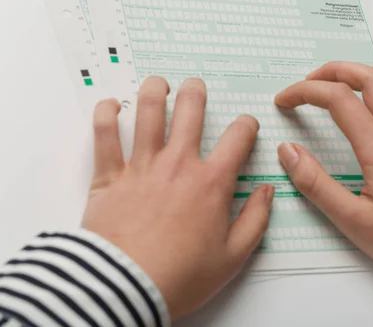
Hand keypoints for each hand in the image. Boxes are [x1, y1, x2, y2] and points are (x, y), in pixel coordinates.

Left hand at [83, 77, 273, 320]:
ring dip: (154, 91)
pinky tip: (110, 105)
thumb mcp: (233, 257)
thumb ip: (256, 220)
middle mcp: (178, 164)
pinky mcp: (109, 176)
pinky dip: (105, 115)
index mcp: (211, 182)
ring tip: (158, 83)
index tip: (245, 126)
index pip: (238, 137)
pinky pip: (104, 136)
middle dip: (195, 92)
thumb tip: (268, 191)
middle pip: (190, 110)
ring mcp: (141, 166)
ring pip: (147, 112)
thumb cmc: (180, 276)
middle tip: (195, 86)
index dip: (246, 125)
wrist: (125, 290)